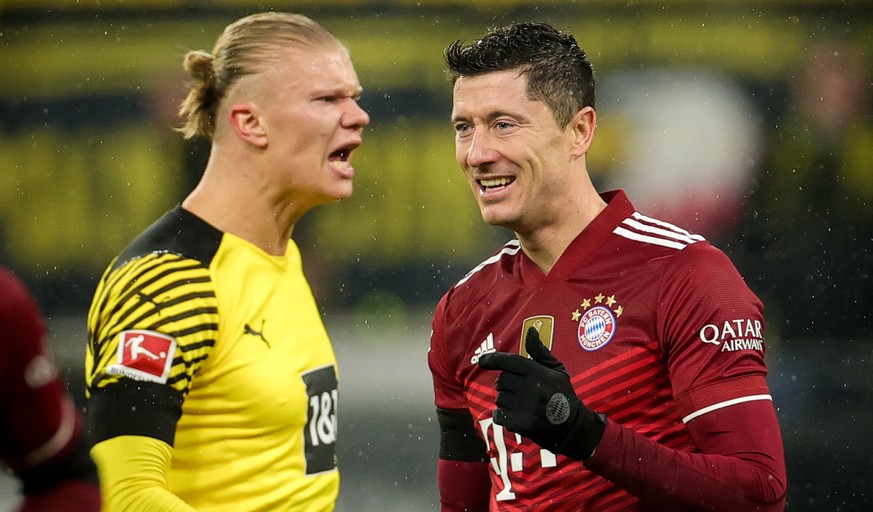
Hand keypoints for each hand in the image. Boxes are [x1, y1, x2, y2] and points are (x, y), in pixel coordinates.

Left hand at [477, 327, 605, 459]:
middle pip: (502, 380)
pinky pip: (498, 415)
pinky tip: (514, 416)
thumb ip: (540, 351)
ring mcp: (526, 407)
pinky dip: (502, 416)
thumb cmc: (562, 394)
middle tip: (519, 390)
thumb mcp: (556, 370)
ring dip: (505, 401)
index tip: (482, 360)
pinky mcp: (522, 424)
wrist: (572, 426)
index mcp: (539, 373)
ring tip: (522, 404)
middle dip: (506, 384)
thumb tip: (530, 330)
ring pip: (499, 398)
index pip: (510, 362)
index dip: (493, 359)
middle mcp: (531, 388)